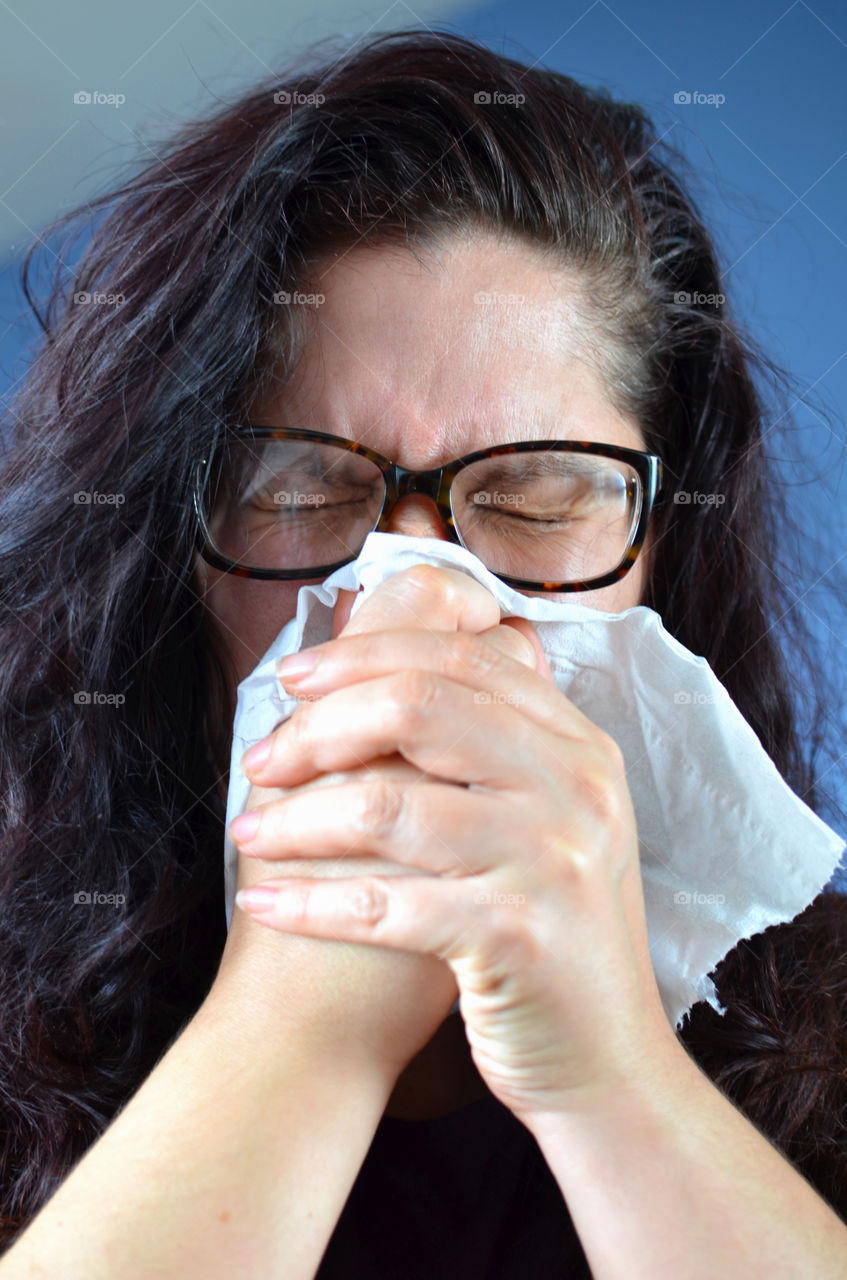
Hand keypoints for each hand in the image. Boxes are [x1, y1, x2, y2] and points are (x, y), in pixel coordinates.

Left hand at [220, 569, 534, 1079]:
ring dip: (298, 818)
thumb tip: (376, 675)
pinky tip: (266, 904)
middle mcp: (575, 786)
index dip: (360, 655)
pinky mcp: (517, 936)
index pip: (457, 656)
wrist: (607, 1061)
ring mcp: (553, 859)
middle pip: (417, 706)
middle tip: (263, 762)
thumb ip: (490, 744)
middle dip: (318, 727)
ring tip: (250, 833)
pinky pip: (386, 904)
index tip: (291, 679)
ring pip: (389, 803)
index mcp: (578, 744)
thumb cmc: (547, 932)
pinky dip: (310, 903)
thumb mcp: (546, 819)